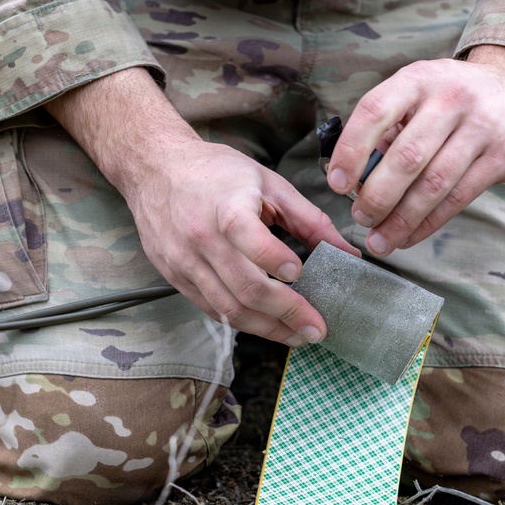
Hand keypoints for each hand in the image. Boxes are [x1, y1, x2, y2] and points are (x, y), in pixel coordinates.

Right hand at [48, 68, 357, 345]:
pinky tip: (268, 325)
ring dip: (267, 329)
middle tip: (316, 329)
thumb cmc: (217, 172)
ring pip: (228, 308)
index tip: (300, 273)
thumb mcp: (268, 183)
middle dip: (286, 314)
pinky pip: (211, 309)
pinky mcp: (175, 277)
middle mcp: (200, 238)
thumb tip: (349, 254)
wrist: (155, 168)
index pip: (250, 240)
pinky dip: (242, 322)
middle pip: (244, 288)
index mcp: (226, 206)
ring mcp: (184, 262)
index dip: (276, 261)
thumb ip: (309, 220)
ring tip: (298, 336)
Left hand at [324, 45, 504, 255]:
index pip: (375, 111)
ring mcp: (482, 126)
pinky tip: (408, 236)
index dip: (351, 151)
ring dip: (401, 219)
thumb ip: (387, 129)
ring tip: (379, 240)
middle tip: (360, 218)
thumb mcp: (417, 92)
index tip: (336, 184)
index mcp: (419, 78)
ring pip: (434, 184)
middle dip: (377, 196)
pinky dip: (428, 223)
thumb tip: (355, 181)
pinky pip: (459, 198)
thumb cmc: (450, 97)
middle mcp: (452, 98)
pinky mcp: (503, 155)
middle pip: (406, 157)